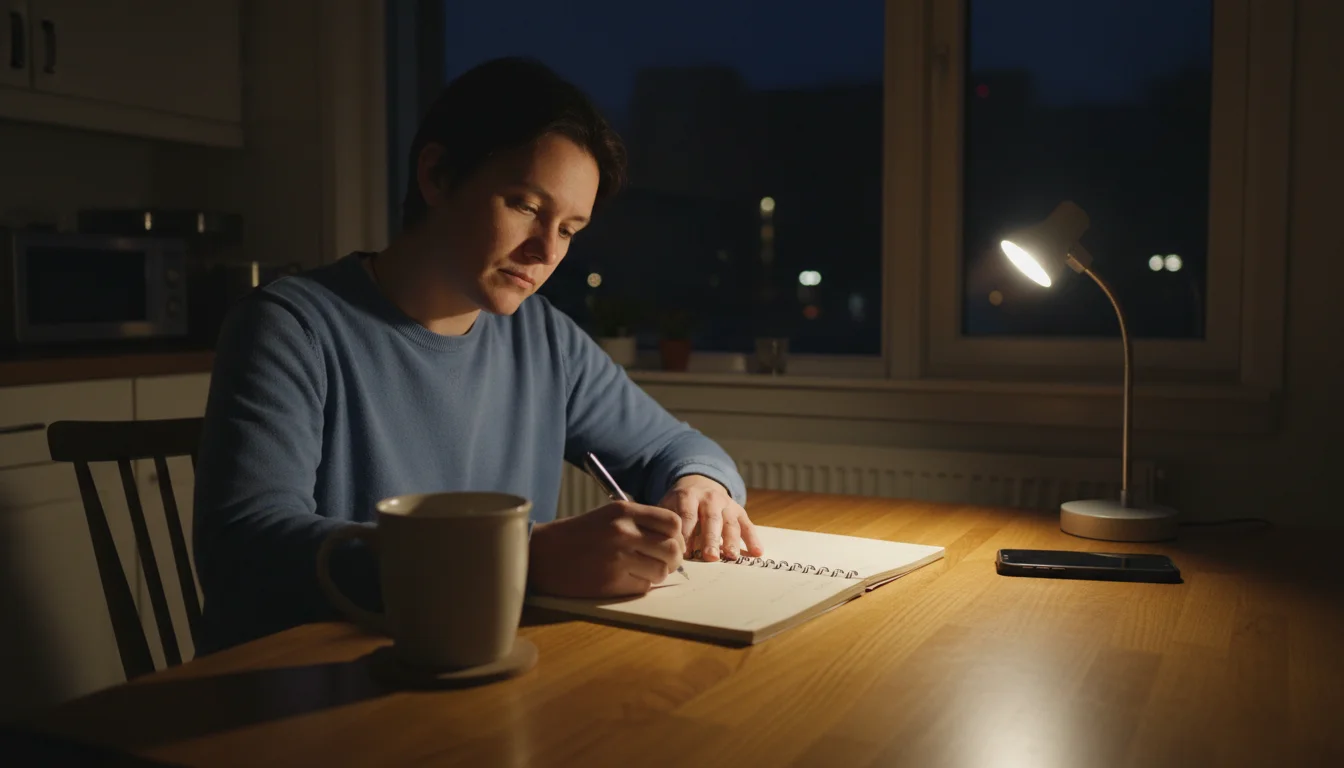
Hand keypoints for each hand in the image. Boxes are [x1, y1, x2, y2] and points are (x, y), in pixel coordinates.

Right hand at [528, 501, 684, 597]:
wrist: (543, 554)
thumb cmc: (577, 535)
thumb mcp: (608, 516)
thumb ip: (640, 524)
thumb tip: (673, 542)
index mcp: (624, 511)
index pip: (672, 522)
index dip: (676, 536)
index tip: (669, 543)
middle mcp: (624, 532)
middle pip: (672, 549)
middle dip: (672, 560)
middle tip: (662, 563)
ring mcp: (618, 558)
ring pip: (661, 571)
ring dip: (655, 574)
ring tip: (639, 571)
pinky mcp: (611, 583)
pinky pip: (643, 587)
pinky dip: (639, 585)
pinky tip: (623, 579)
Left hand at [658, 475, 763, 561]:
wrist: (699, 483)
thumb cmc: (679, 503)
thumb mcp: (667, 504)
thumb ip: (663, 522)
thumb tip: (657, 545)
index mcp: (688, 495)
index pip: (687, 514)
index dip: (686, 532)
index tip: (683, 551)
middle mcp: (710, 498)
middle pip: (711, 519)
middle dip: (711, 538)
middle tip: (710, 557)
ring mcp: (727, 504)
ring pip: (730, 522)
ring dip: (731, 540)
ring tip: (731, 556)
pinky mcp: (739, 511)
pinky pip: (748, 525)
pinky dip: (753, 538)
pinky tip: (757, 552)